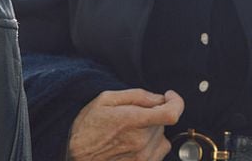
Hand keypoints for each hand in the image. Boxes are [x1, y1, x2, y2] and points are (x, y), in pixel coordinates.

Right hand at [67, 88, 184, 160]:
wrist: (75, 155)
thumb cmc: (87, 126)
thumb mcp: (106, 99)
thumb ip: (137, 96)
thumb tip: (159, 98)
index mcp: (133, 121)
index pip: (172, 113)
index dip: (176, 101)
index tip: (168, 96)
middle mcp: (141, 142)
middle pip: (164, 123)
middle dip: (155, 114)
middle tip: (135, 115)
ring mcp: (142, 158)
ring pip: (163, 138)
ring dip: (153, 131)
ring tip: (132, 131)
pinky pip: (159, 153)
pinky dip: (151, 145)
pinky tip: (133, 143)